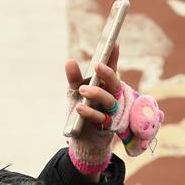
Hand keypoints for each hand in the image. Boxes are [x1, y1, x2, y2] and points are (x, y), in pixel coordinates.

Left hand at [64, 44, 120, 180]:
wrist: (85, 142)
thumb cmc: (83, 112)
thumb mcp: (76, 93)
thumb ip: (74, 78)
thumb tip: (69, 61)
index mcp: (106, 87)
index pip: (112, 69)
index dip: (113, 57)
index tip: (114, 42)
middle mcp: (111, 98)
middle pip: (114, 84)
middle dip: (108, 73)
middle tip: (97, 65)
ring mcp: (110, 112)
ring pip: (109, 101)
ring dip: (97, 93)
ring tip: (82, 89)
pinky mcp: (105, 127)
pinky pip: (100, 119)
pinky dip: (89, 113)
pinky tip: (80, 107)